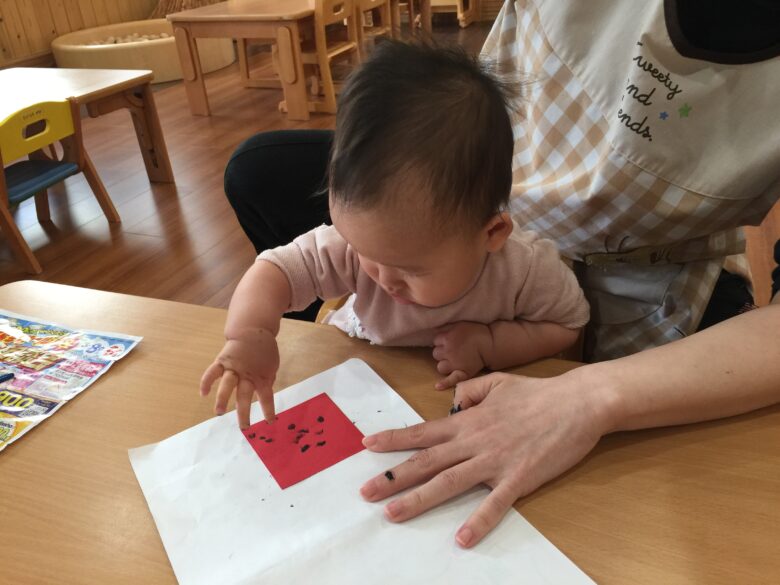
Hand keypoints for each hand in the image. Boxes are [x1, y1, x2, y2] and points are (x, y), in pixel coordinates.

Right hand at [199, 329, 278, 427]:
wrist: (253, 330)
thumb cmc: (264, 351)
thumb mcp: (272, 366)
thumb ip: (267, 380)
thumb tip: (264, 396)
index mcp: (262, 376)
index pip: (266, 397)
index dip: (268, 410)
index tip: (269, 422)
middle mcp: (247, 374)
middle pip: (245, 395)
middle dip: (243, 412)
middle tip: (244, 426)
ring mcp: (234, 367)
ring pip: (227, 384)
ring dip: (223, 399)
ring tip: (219, 412)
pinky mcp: (222, 360)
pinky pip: (212, 372)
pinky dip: (207, 382)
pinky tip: (203, 393)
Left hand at [358, 369, 612, 547]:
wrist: (577, 402)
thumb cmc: (537, 393)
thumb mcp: (496, 382)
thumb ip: (470, 393)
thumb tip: (452, 406)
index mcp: (468, 421)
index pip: (423, 431)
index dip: (394, 439)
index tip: (368, 445)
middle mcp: (474, 442)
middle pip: (427, 461)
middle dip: (393, 477)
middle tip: (365, 492)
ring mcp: (495, 461)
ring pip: (449, 483)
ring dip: (419, 499)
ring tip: (393, 513)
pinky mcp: (519, 478)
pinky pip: (495, 503)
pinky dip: (478, 522)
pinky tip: (462, 538)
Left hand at [432, 322, 491, 388]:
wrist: (490, 343)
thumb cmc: (476, 331)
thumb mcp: (458, 324)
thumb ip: (445, 327)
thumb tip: (434, 329)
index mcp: (447, 338)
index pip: (435, 341)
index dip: (442, 341)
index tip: (450, 340)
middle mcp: (448, 351)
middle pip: (436, 354)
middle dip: (442, 352)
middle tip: (453, 350)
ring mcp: (454, 363)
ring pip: (440, 367)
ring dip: (445, 364)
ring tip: (453, 362)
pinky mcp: (462, 373)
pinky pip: (451, 380)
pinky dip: (445, 383)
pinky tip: (438, 387)